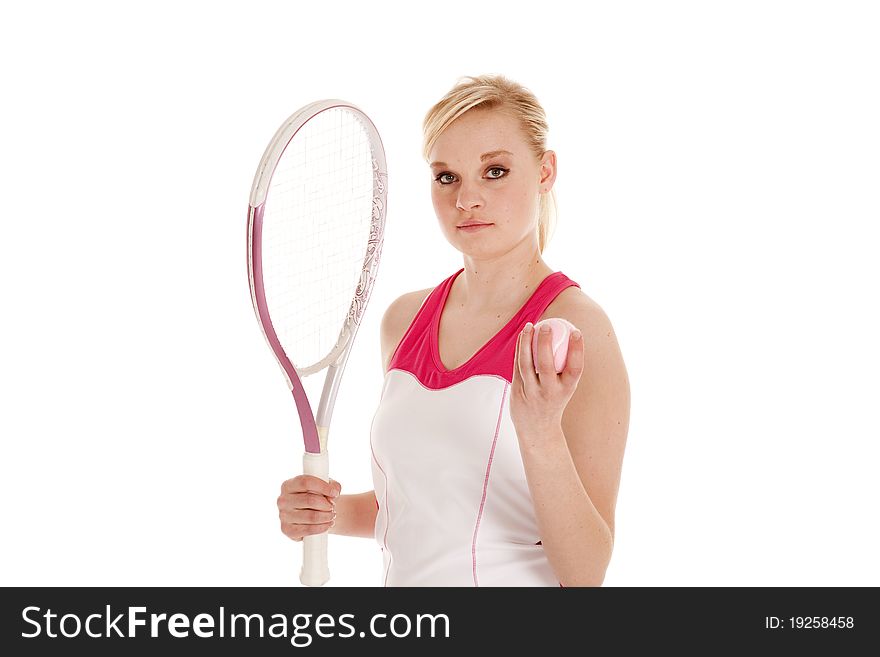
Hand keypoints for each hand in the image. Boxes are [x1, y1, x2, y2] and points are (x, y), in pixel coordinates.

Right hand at [277, 475, 340, 541]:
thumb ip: (333, 485)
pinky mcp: (287, 530)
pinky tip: (327, 524)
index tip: (334, 493)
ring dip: (326, 516)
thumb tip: (333, 494)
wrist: (311, 514)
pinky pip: (308, 529)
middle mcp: (283, 500)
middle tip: (333, 507)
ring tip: (332, 515)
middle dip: (326, 505)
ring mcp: (283, 516)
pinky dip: (321, 528)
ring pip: (311, 516)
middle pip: (309, 500)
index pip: (305, 482)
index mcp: (288, 485)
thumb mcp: (325, 486)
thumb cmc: (318, 496)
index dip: (323, 487)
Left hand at [510, 321, 583, 439]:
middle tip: (546, 326)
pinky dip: (519, 350)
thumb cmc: (554, 400)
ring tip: (529, 326)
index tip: (576, 331)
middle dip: (545, 343)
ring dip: (526, 343)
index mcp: (567, 390)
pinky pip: (517, 366)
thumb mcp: (565, 388)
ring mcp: (530, 392)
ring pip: (526, 364)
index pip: (575, 368)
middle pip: (546, 365)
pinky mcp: (516, 391)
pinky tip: (522, 337)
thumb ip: (566, 367)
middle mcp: (549, 392)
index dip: (577, 350)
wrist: (537, 429)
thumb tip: (567, 335)